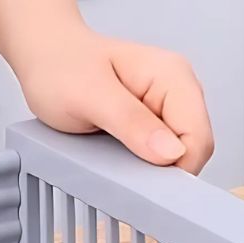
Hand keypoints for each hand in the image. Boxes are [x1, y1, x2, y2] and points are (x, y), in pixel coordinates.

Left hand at [0, 1, 213, 173]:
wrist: (45, 58)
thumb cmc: (60, 68)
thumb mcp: (91, 97)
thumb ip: (132, 123)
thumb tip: (171, 153)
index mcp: (173, 77)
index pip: (199, 139)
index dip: (177, 170)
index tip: (145, 183)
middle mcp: (178, 91)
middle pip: (195, 152)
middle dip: (165, 173)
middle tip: (124, 172)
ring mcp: (168, 109)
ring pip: (181, 159)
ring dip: (153, 172)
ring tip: (117, 161)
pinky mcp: (155, 125)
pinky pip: (163, 159)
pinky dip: (145, 169)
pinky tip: (121, 160)